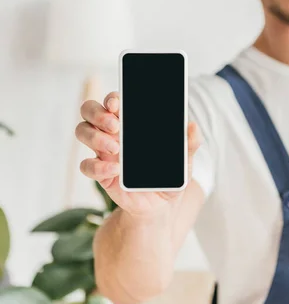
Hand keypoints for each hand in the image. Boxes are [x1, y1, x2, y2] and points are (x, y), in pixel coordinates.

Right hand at [75, 92, 202, 217]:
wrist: (160, 205)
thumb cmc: (168, 176)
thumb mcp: (184, 161)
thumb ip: (190, 143)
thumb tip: (192, 126)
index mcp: (130, 122)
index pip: (113, 101)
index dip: (111, 98)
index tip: (117, 103)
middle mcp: (112, 132)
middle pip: (90, 110)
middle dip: (98, 113)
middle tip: (115, 124)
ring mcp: (103, 151)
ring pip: (82, 131)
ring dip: (95, 136)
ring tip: (116, 147)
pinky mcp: (100, 173)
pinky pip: (86, 165)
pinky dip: (97, 166)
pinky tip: (115, 170)